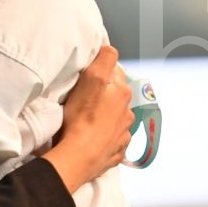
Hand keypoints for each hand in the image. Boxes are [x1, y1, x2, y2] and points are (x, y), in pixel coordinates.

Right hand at [42, 46, 131, 191]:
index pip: (114, 73)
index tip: (86, 79)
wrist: (79, 156)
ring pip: (115, 118)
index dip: (100, 74)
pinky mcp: (116, 152)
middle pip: (115, 96)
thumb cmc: (81, 117)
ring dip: (104, 117)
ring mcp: (123, 134)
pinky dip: (104, 137)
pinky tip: (92, 138)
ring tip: (87, 121)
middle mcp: (128, 113)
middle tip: (83, 100)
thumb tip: (111, 49)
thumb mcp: (91, 78)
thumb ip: (105, 59)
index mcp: (122, 93)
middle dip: (103, 96)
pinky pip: (112, 140)